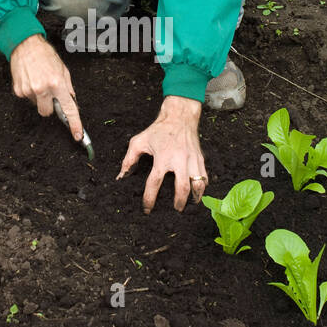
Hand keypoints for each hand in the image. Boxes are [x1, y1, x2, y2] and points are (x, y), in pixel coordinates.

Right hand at [9, 34, 84, 140]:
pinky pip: (27, 98)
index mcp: (57, 83)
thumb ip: (68, 88)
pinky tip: (31, 80)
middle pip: (47, 112)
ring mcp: (29, 91)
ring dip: (39, 97)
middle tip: (49, 93)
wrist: (25, 44)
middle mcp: (42, 89)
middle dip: (49, 106)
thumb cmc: (45, 55)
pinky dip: (30, 92)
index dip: (74, 124)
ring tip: (39, 81)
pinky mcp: (19, 90)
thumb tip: (70, 102)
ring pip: (37, 105)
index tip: (77, 135)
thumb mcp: (63, 70)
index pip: (68, 109)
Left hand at [117, 96, 206, 213]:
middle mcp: (179, 160)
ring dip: (194, 197)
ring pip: (198, 184)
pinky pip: (205, 177)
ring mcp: (192, 160)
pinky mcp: (200, 158)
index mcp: (162, 157)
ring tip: (189, 204)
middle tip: (175, 210)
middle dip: (178, 203)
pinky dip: (202, 188)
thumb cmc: (158, 130)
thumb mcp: (139, 141)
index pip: (155, 183)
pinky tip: (197, 193)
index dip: (149, 199)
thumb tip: (121, 177)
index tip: (147, 209)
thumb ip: (129, 159)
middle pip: (182, 188)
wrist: (180, 116)